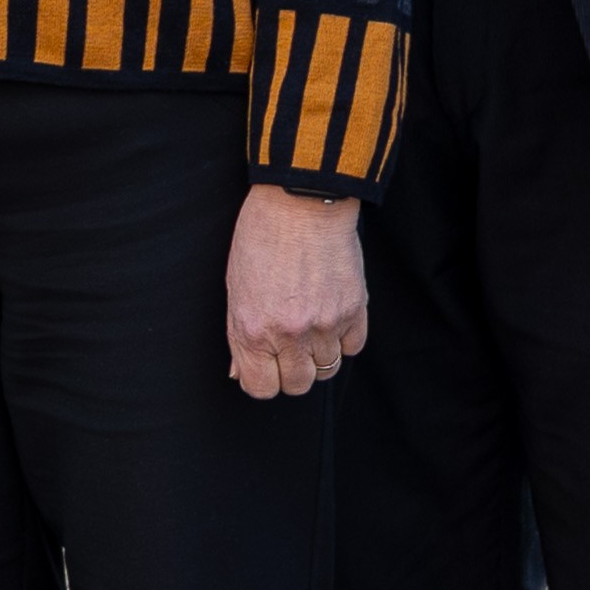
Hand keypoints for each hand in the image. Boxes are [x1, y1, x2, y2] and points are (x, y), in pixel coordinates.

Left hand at [224, 185, 368, 398]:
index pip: (261, 388)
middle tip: (290, 347)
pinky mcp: (354, 309)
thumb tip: (240, 370)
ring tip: (311, 324)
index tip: (267, 366)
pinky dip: (344, 338)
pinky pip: (354, 347)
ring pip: (328, 369)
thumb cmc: (260, 237)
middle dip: (293, 371)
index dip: (263, 379)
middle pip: (298, 385)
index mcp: (252, 329)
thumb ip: (239, 335)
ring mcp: (325, 323)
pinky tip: (331, 315)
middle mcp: (289, 333)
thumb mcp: (235, 286)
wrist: (300, 202)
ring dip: (319, 353)